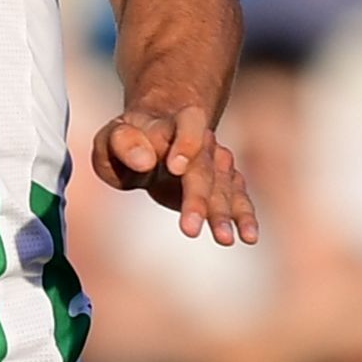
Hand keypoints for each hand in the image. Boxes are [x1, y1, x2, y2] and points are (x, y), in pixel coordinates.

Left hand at [91, 104, 257, 244]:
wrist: (154, 136)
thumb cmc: (128, 139)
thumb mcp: (113, 136)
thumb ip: (122, 143)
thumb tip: (144, 161)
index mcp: (174, 122)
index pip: (188, 124)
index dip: (185, 144)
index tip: (175, 167)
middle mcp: (203, 140)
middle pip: (203, 168)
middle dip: (197, 199)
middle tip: (189, 229)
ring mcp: (217, 162)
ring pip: (223, 187)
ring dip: (223, 214)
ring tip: (224, 239)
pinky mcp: (225, 182)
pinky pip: (238, 198)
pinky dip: (243, 216)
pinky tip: (248, 236)